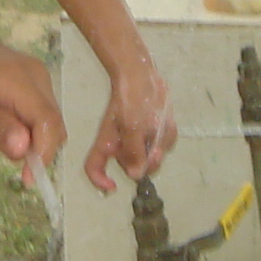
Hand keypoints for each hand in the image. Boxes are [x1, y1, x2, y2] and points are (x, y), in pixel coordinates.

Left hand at [0, 7, 65, 167]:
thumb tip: (25, 150)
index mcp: (20, 81)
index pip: (50, 124)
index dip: (43, 155)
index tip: (26, 179)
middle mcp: (37, 76)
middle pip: (53, 124)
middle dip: (32, 147)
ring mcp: (36, 74)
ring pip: (47, 119)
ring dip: (25, 137)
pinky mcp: (31, 77)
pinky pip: (37, 109)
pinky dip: (22, 124)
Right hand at [86, 65, 175, 195]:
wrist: (143, 74)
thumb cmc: (131, 97)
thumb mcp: (132, 125)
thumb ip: (133, 151)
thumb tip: (136, 175)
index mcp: (109, 143)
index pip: (94, 168)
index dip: (99, 180)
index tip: (114, 186)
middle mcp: (121, 145)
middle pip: (132, 168)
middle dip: (147, 161)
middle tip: (156, 148)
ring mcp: (137, 139)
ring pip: (151, 157)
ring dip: (160, 145)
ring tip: (159, 125)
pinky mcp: (151, 133)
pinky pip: (162, 144)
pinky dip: (167, 135)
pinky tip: (165, 122)